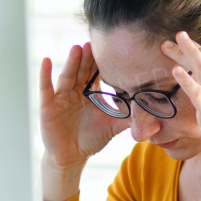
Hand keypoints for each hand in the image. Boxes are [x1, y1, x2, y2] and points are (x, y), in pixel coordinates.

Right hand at [38, 44, 127, 190]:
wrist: (72, 157)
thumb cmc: (90, 139)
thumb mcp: (113, 127)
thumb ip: (130, 119)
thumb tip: (156, 117)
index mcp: (90, 93)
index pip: (96, 74)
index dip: (102, 63)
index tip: (111, 49)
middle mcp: (75, 91)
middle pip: (82, 71)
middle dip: (87, 58)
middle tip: (94, 44)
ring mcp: (61, 97)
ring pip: (67, 76)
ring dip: (71, 62)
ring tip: (77, 48)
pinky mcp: (48, 106)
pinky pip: (46, 88)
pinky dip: (45, 75)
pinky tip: (46, 61)